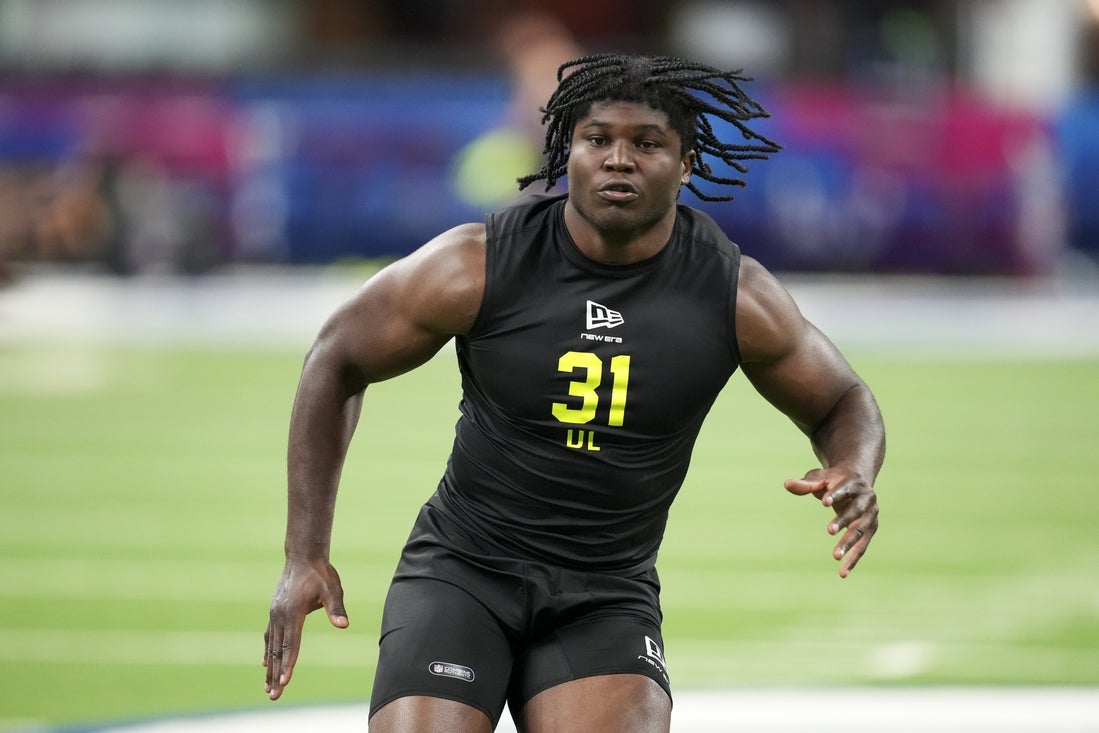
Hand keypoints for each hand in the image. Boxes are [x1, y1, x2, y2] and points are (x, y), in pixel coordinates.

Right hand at [263, 557, 348, 699]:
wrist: (303, 556)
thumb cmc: (321, 573)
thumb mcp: (332, 588)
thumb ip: (336, 607)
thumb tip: (343, 625)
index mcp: (293, 611)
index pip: (291, 643)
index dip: (288, 663)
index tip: (284, 681)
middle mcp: (280, 615)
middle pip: (277, 650)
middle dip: (275, 674)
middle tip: (273, 696)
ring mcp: (275, 614)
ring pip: (270, 646)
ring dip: (269, 667)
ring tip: (267, 688)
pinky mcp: (275, 612)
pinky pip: (269, 636)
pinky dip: (267, 651)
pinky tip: (264, 663)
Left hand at [785, 467, 878, 577]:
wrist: (856, 483)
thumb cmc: (833, 480)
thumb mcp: (819, 478)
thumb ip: (805, 484)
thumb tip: (787, 484)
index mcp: (854, 483)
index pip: (845, 488)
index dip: (836, 495)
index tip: (824, 502)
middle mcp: (867, 499)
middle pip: (856, 511)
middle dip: (843, 520)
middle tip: (829, 530)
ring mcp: (871, 515)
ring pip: (860, 531)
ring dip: (849, 543)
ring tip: (835, 556)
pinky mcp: (870, 529)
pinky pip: (862, 546)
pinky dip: (854, 559)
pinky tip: (843, 572)